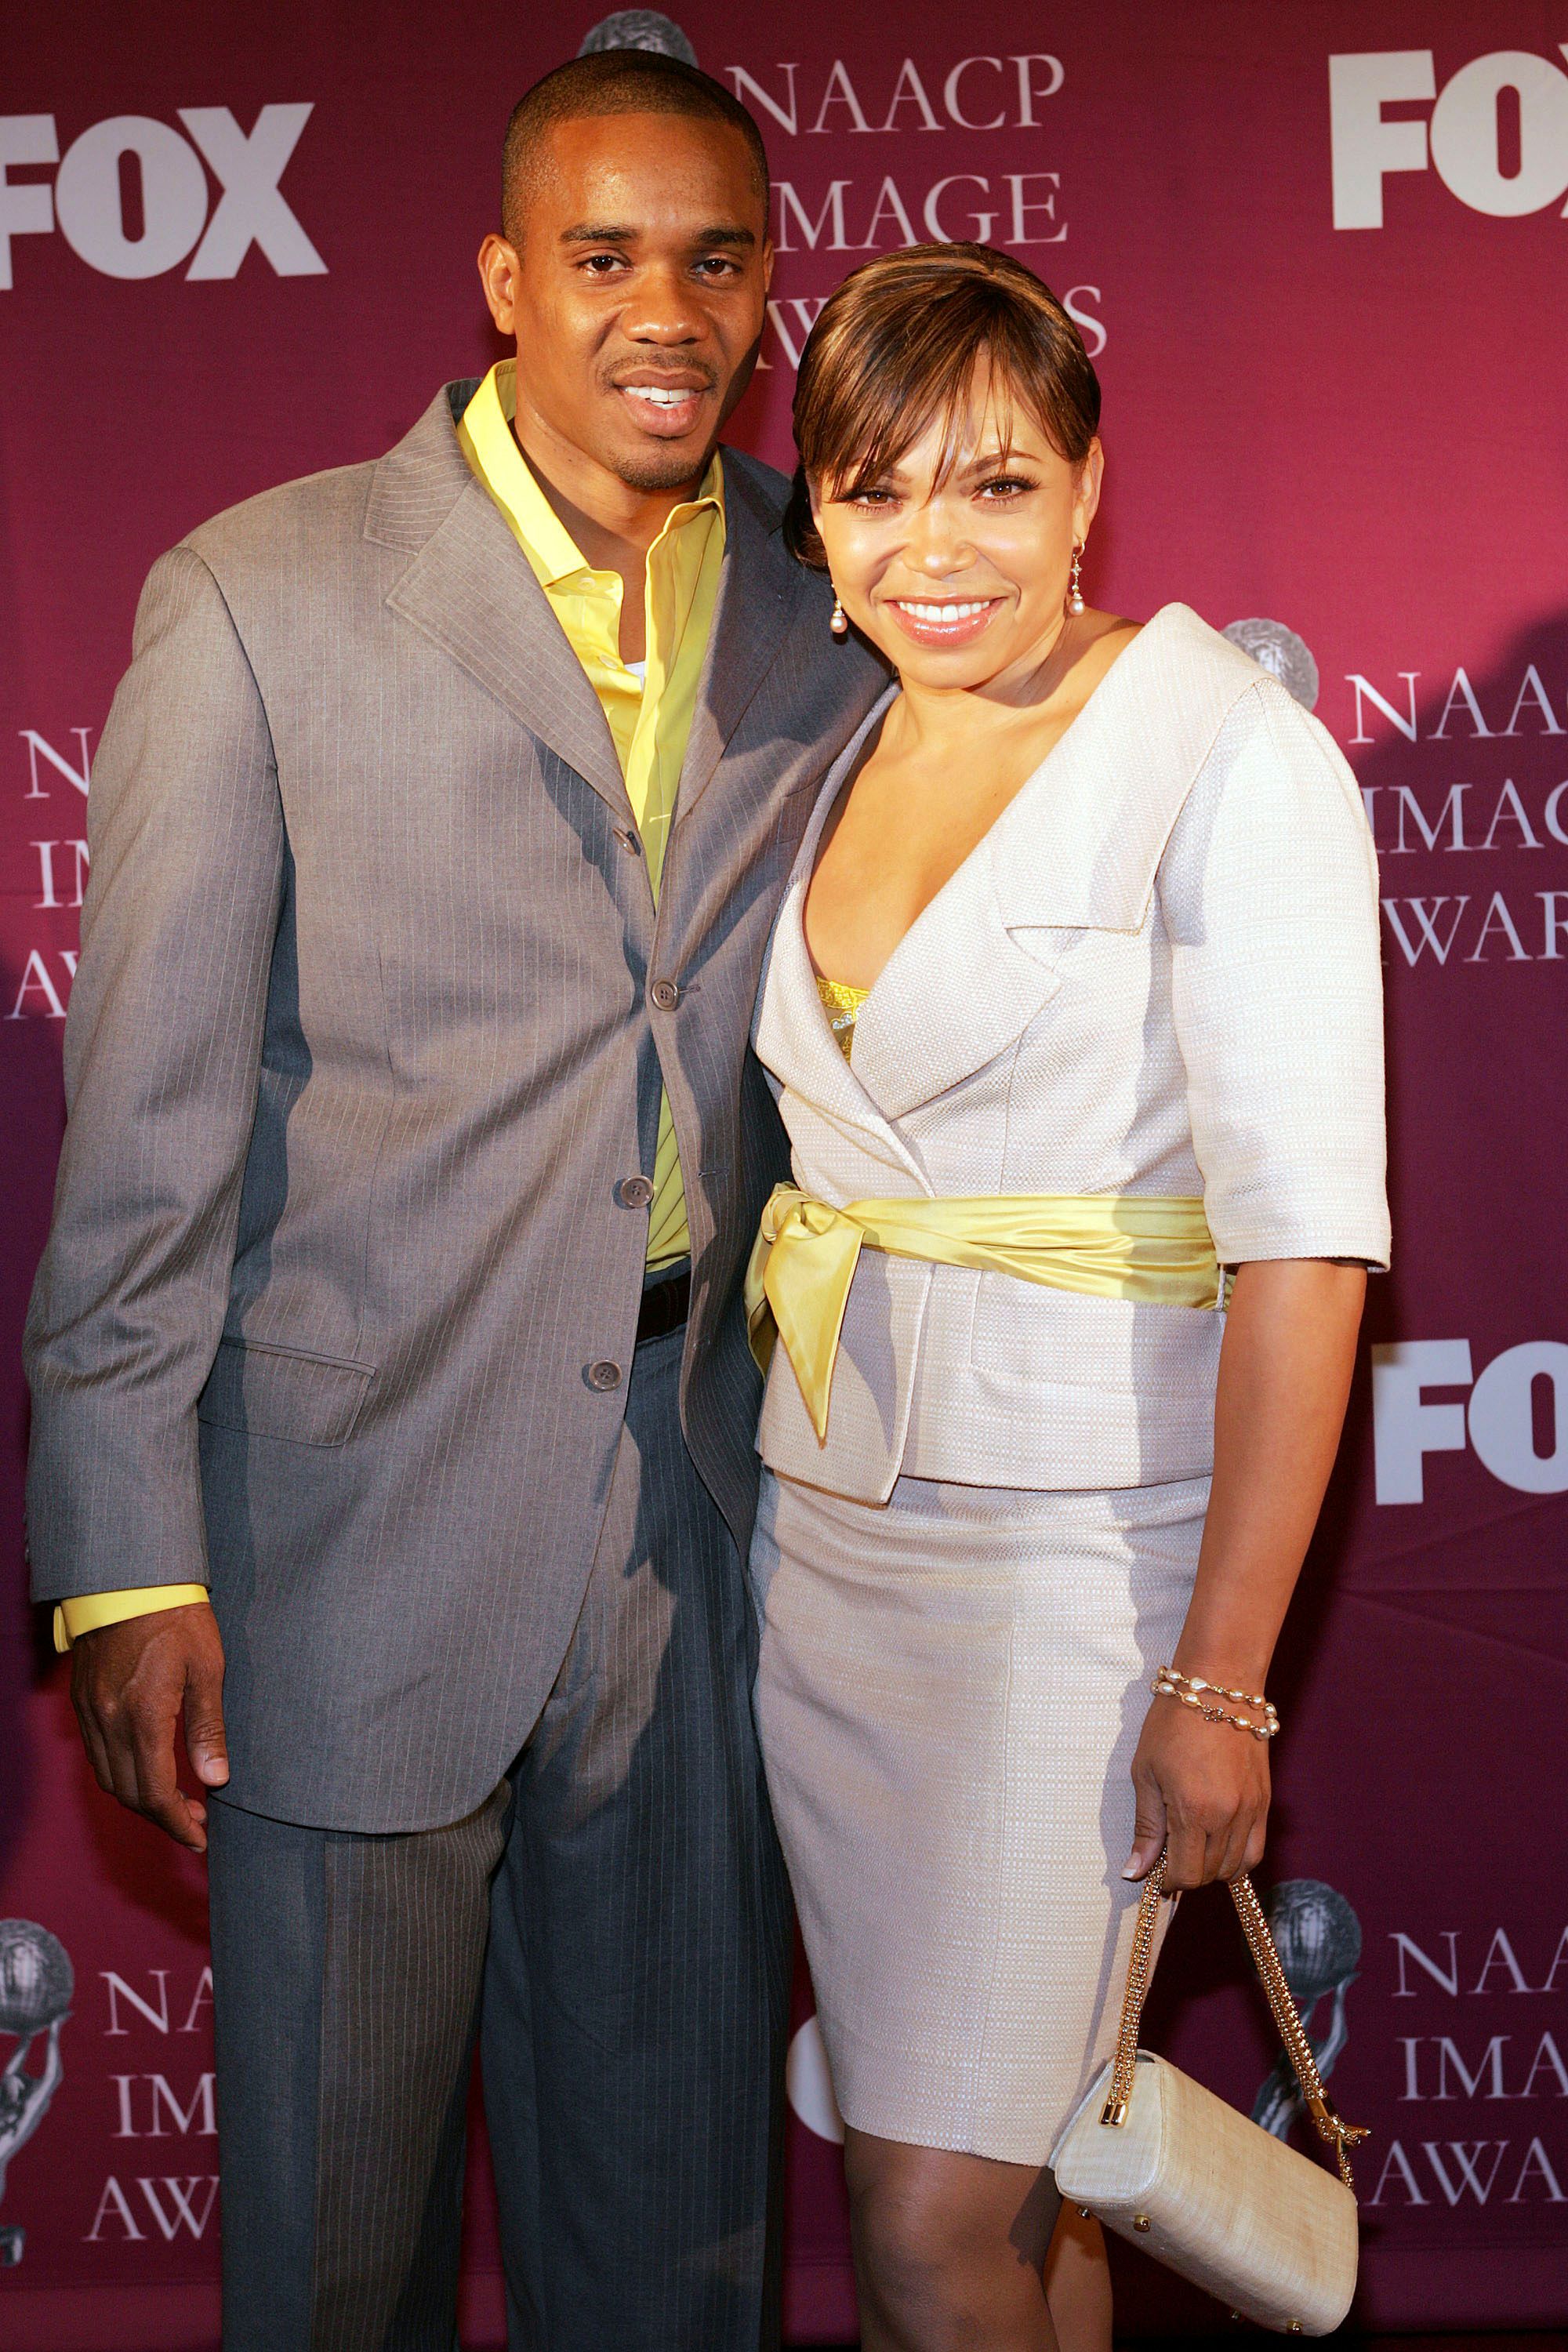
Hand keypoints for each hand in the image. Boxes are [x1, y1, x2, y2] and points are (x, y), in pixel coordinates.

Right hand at [71, 1604, 227, 1852]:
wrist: (130, 1579)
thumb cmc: (177, 1618)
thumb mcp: (208, 1669)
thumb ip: (208, 1728)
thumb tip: (216, 1779)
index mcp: (144, 1717)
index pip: (156, 1793)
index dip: (178, 1823)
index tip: (200, 1837)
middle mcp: (109, 1722)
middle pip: (130, 1794)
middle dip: (162, 1818)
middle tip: (195, 1823)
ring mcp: (91, 1713)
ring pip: (109, 1778)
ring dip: (141, 1799)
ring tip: (177, 1802)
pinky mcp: (83, 1701)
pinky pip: (97, 1755)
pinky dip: (121, 1774)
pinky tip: (148, 1769)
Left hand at [1123, 1694, 1268, 1890]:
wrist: (1219, 1686)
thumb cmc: (1173, 1724)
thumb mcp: (1146, 1774)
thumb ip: (1146, 1828)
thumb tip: (1135, 1872)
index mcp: (1193, 1811)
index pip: (1186, 1875)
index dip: (1168, 1881)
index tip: (1157, 1871)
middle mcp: (1228, 1817)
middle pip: (1211, 1875)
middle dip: (1188, 1873)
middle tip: (1171, 1851)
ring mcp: (1252, 1811)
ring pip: (1236, 1868)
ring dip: (1212, 1867)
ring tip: (1193, 1844)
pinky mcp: (1265, 1802)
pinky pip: (1255, 1849)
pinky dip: (1237, 1857)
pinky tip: (1218, 1841)